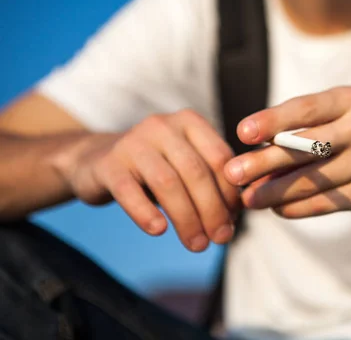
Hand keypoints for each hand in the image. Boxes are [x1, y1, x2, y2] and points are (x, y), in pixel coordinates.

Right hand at [54, 109, 237, 251]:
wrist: (96, 161)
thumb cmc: (154, 169)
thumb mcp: (185, 166)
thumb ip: (211, 182)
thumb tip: (237, 214)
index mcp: (189, 122)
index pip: (219, 157)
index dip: (230, 192)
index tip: (235, 221)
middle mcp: (162, 126)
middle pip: (196, 171)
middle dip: (212, 209)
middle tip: (221, 238)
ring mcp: (133, 143)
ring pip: (167, 183)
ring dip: (186, 218)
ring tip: (197, 245)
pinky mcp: (108, 164)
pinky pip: (129, 191)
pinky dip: (146, 213)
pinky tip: (159, 231)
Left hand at [224, 87, 350, 221]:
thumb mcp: (341, 118)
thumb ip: (303, 131)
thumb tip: (253, 155)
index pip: (306, 108)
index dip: (272, 120)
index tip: (242, 132)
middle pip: (304, 147)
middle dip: (263, 162)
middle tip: (232, 173)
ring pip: (310, 180)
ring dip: (273, 192)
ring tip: (248, 199)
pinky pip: (323, 204)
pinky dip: (295, 208)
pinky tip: (277, 209)